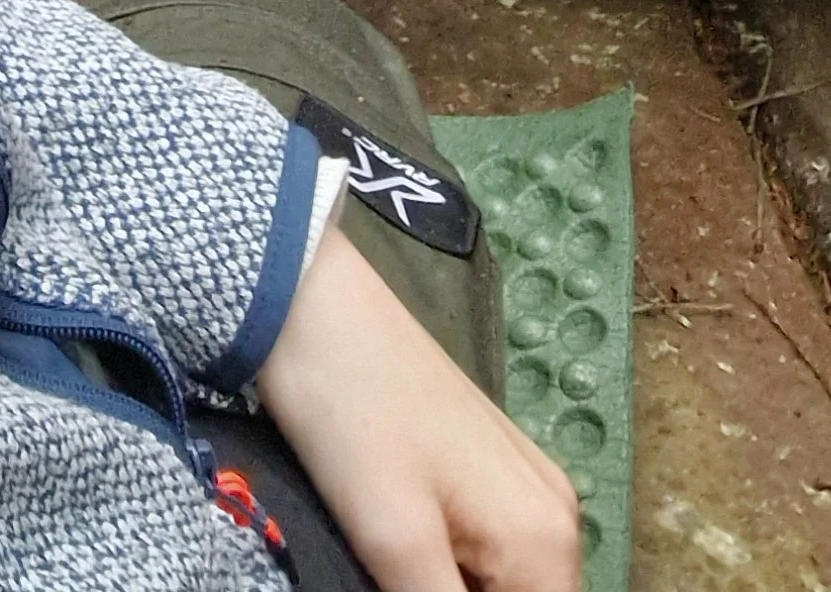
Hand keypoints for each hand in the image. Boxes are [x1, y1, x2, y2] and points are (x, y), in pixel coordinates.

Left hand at [256, 221, 581, 591]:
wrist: (310, 303)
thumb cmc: (352, 418)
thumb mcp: (395, 544)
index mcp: (547, 542)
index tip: (413, 585)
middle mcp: (556, 512)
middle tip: (391, 574)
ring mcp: (525, 478)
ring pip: (503, 581)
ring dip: (456, 587)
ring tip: (392, 562)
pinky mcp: (489, 458)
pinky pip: (489, 544)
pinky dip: (452, 564)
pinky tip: (400, 548)